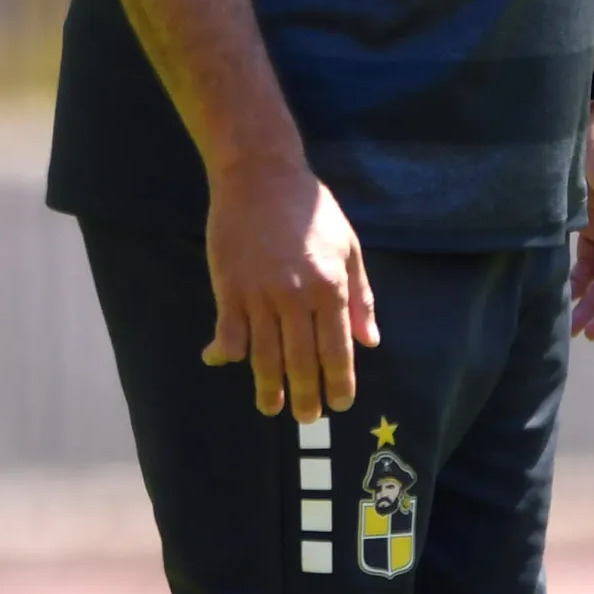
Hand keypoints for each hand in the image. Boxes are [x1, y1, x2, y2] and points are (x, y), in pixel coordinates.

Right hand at [204, 151, 377, 421]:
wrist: (261, 175)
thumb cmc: (311, 209)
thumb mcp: (349, 247)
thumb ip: (361, 297)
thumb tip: (370, 341)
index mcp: (330, 288)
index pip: (337, 351)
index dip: (339, 383)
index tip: (340, 405)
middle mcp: (297, 298)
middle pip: (301, 362)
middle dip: (306, 396)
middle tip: (307, 419)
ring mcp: (260, 295)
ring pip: (265, 356)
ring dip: (268, 387)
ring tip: (272, 408)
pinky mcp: (230, 287)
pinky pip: (229, 332)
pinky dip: (225, 352)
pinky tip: (222, 362)